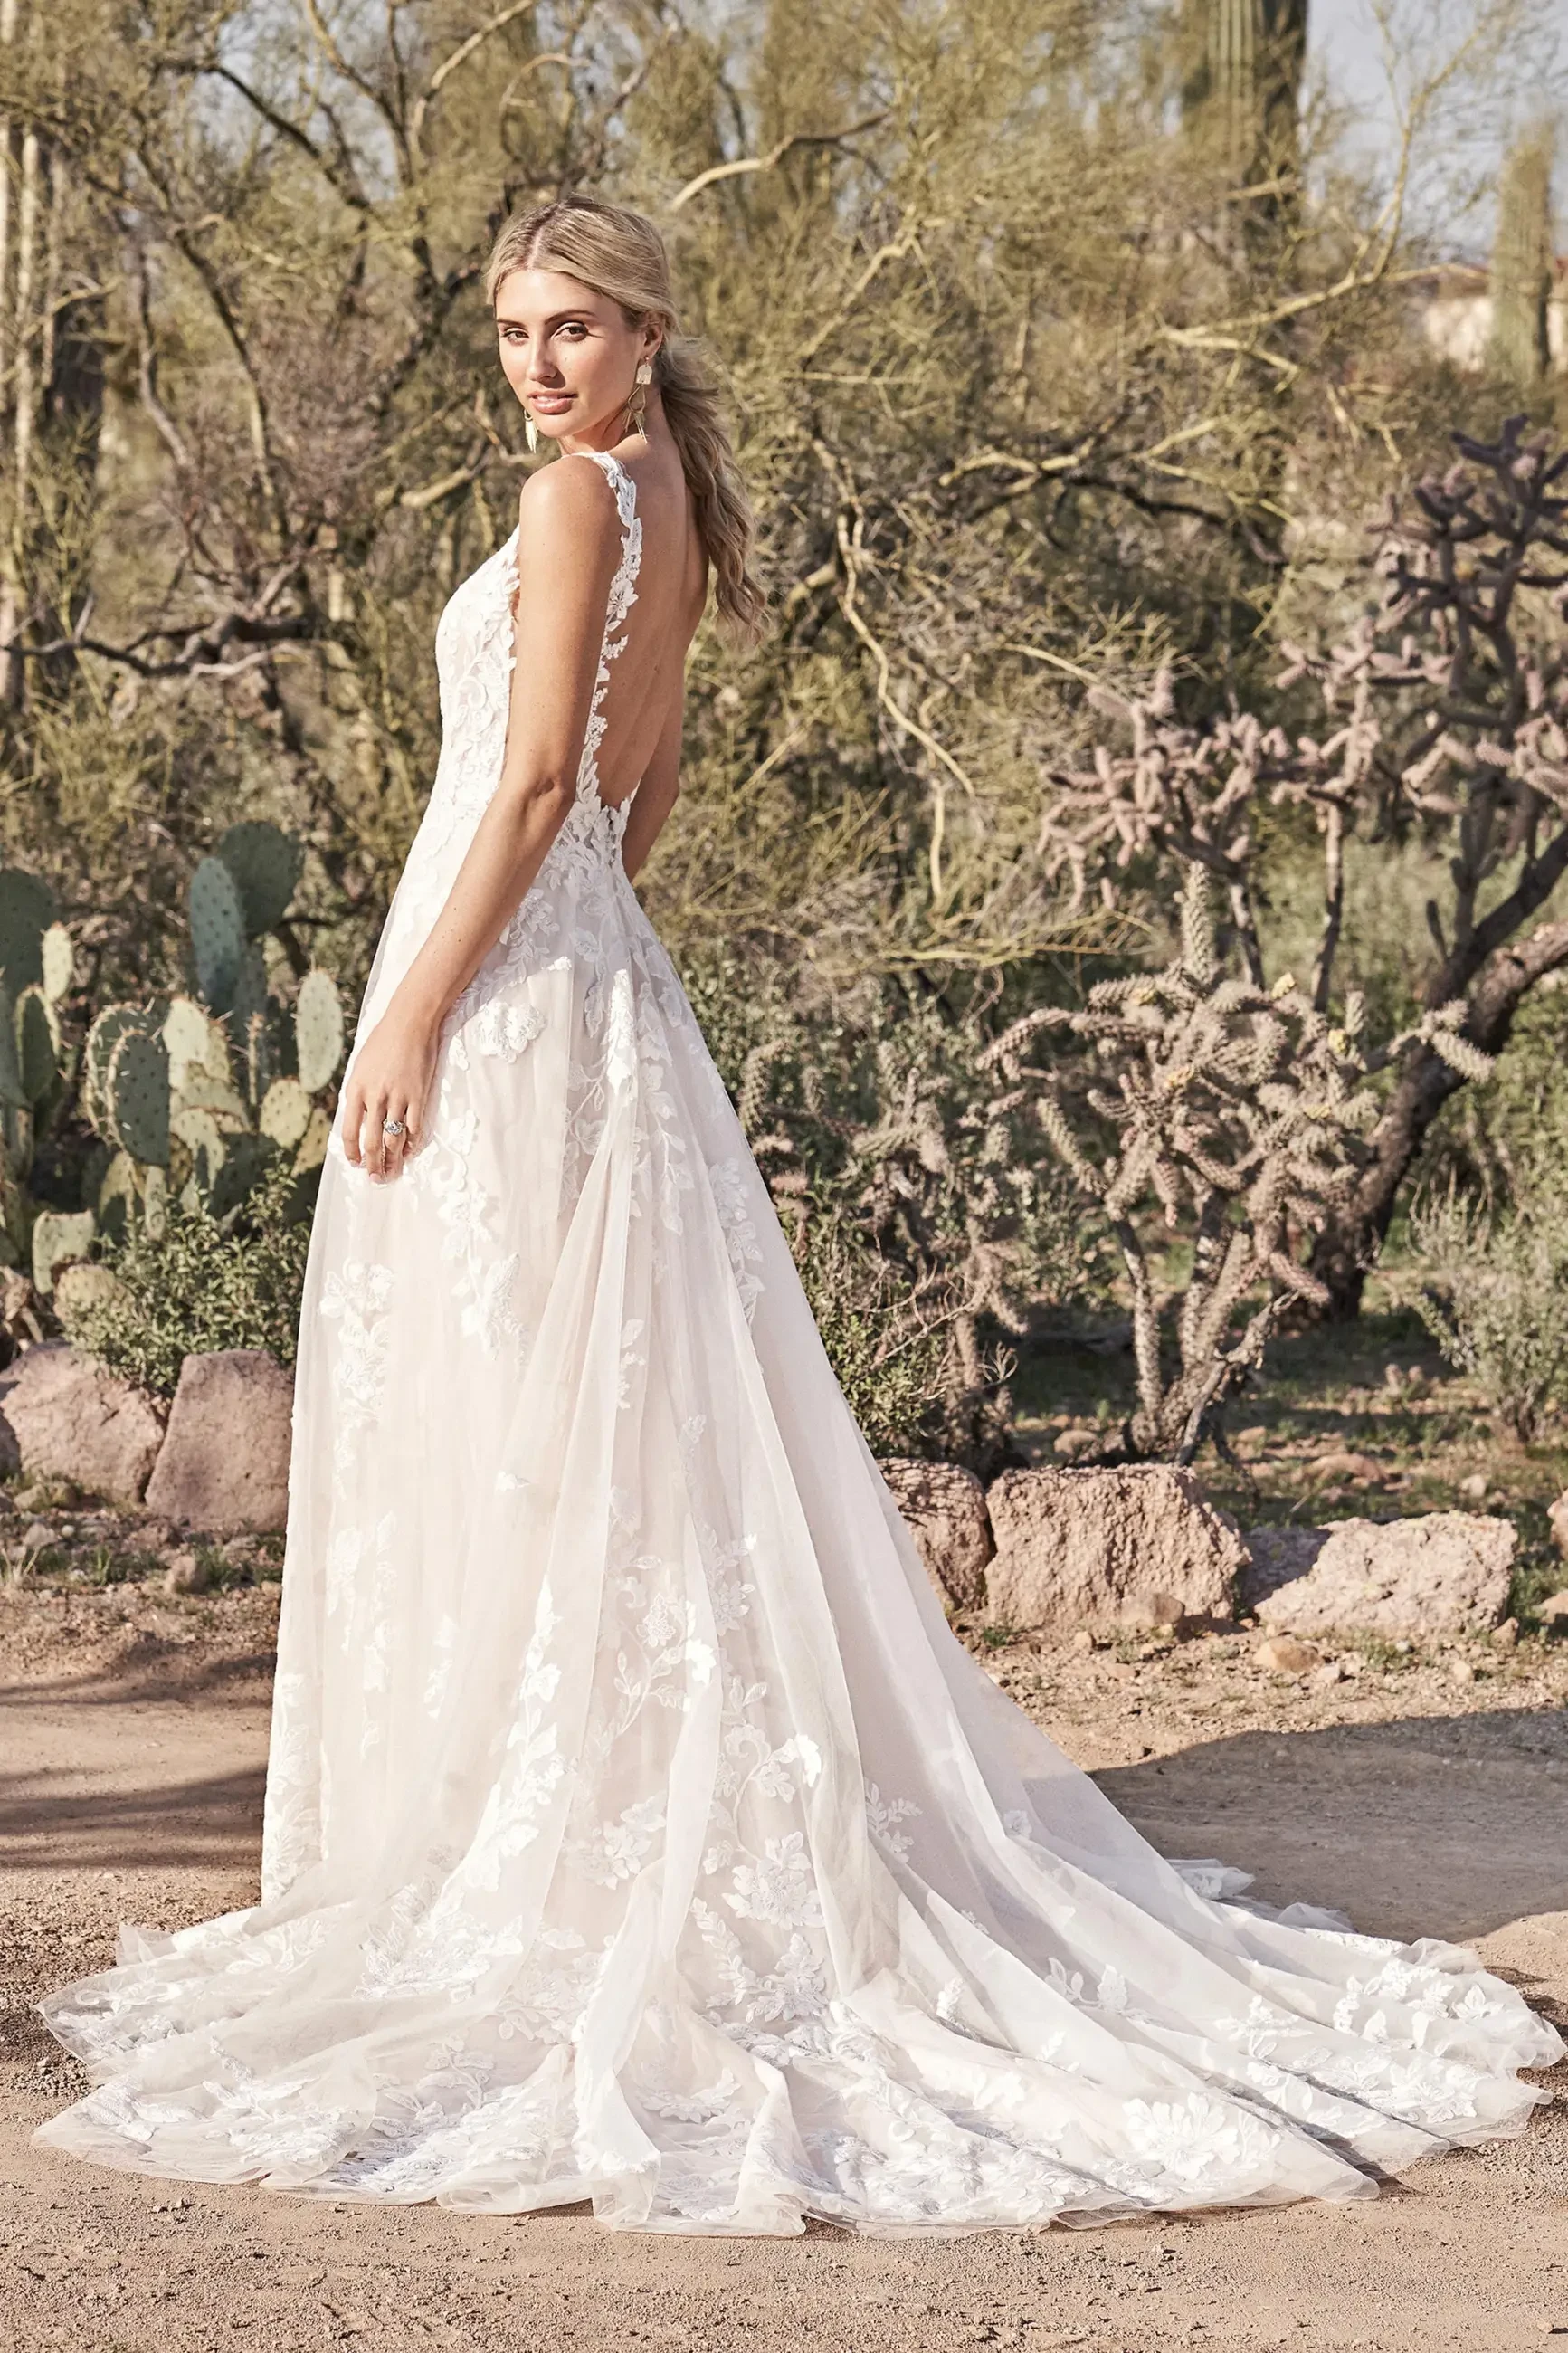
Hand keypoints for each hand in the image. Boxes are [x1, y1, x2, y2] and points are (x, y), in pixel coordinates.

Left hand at [340, 1001, 439, 1181]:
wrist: (409, 1023)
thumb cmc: (383, 1041)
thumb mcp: (360, 1066)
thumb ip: (359, 1092)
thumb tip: (358, 1116)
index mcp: (355, 1090)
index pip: (349, 1131)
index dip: (352, 1151)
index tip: (356, 1163)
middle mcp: (374, 1097)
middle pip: (372, 1141)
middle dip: (373, 1164)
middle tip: (375, 1179)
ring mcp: (398, 1098)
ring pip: (394, 1139)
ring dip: (392, 1160)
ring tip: (392, 1173)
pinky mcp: (418, 1096)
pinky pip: (414, 1127)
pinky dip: (411, 1143)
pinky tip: (409, 1152)